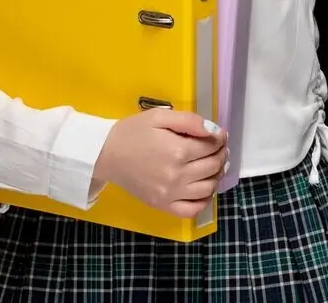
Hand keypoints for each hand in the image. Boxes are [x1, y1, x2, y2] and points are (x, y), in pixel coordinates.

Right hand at [92, 108, 227, 217]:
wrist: (105, 154)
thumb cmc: (132, 132)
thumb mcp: (160, 116)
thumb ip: (189, 121)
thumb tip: (214, 131)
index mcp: (178, 150)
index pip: (212, 146)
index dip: (220, 138)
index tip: (219, 135)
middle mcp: (177, 175)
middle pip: (213, 166)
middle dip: (221, 154)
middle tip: (219, 148)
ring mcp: (170, 194)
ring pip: (208, 188)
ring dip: (217, 175)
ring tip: (214, 165)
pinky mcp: (162, 205)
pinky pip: (192, 210)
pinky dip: (204, 201)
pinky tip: (204, 188)